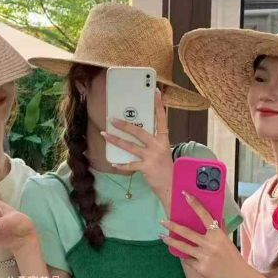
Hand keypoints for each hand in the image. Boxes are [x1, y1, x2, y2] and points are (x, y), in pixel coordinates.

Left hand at [100, 90, 172, 206]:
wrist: (172, 184)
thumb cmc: (166, 166)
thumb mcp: (163, 150)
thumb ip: (153, 141)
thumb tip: (137, 132)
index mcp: (163, 139)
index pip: (161, 119)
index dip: (159, 106)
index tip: (156, 92)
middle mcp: (158, 145)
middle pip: (139, 132)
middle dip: (124, 125)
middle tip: (112, 119)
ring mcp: (152, 156)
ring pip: (130, 146)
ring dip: (116, 140)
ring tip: (104, 134)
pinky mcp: (146, 167)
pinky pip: (130, 165)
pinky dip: (121, 164)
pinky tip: (113, 163)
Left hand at [159, 191, 247, 277]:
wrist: (238, 275)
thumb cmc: (232, 256)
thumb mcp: (227, 240)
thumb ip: (218, 229)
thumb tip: (214, 217)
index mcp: (217, 234)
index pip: (204, 215)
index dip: (195, 204)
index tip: (185, 195)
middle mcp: (209, 244)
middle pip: (186, 232)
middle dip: (172, 226)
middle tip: (162, 221)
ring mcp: (204, 256)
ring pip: (182, 247)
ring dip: (170, 241)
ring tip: (162, 236)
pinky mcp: (200, 267)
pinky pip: (187, 260)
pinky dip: (184, 256)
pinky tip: (179, 254)